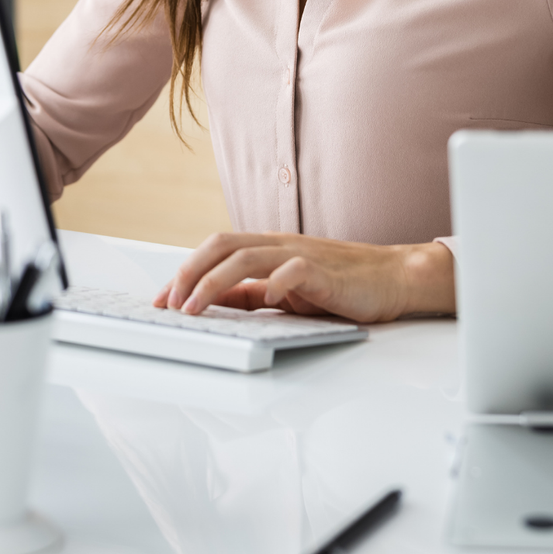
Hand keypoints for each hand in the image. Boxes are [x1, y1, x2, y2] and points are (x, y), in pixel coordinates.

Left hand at [152, 232, 453, 323]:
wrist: (391, 278)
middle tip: (169, 303)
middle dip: (188, 273)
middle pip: (221, 246)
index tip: (161, 299)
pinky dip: (276, 283)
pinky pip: (295, 270)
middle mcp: (278, 245)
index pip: (214, 250)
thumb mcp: (285, 291)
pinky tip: (265, 300)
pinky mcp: (325, 271)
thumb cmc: (340, 285)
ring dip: (213, 282)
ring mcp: (300, 255)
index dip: (183, 272)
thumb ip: (251, 294)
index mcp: (267, 248)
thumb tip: (213, 302)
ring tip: (194, 307)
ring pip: (246, 257)